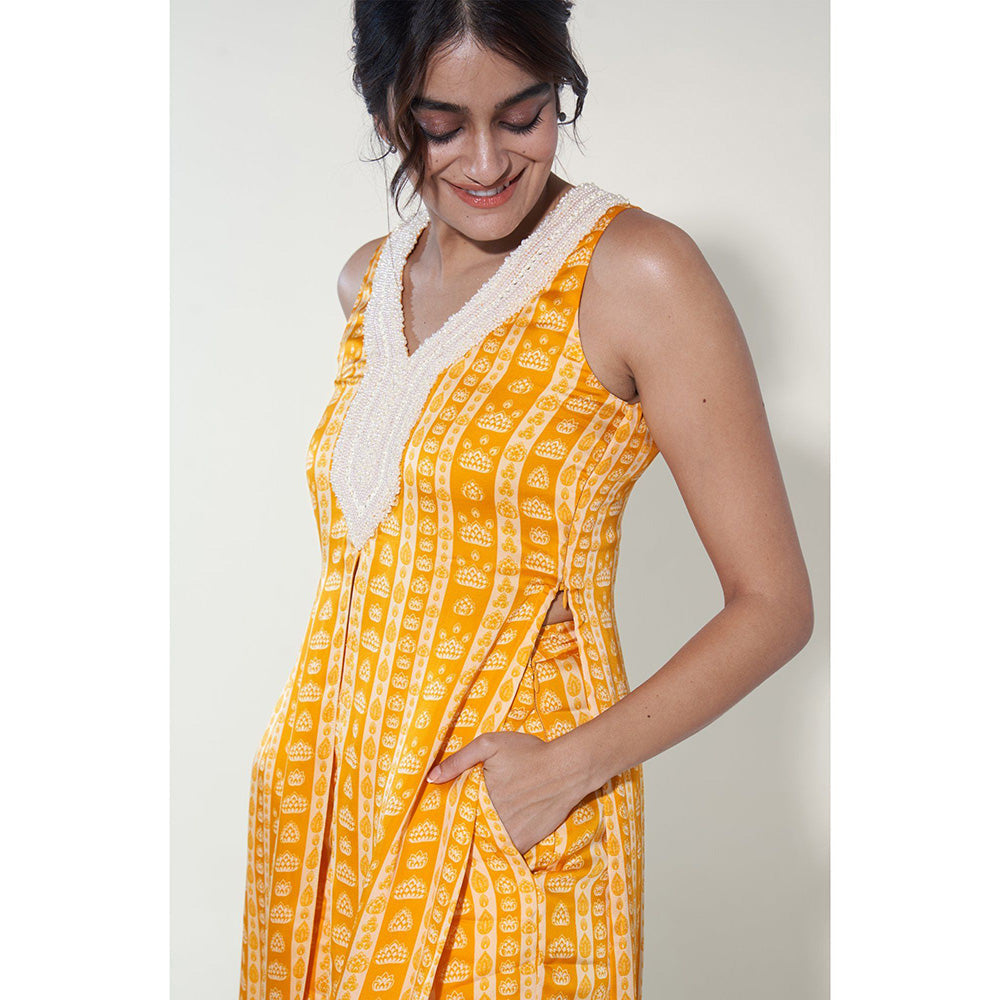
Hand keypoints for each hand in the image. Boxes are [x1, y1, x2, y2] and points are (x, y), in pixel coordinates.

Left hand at [427, 731, 585, 855]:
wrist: (567, 769)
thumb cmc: (528, 753)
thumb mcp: (490, 745)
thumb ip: (459, 760)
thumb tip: (432, 778)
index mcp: (478, 795)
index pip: (453, 812)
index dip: (447, 815)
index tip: (438, 820)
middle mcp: (490, 818)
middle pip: (467, 829)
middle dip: (460, 830)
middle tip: (451, 833)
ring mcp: (507, 833)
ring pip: (482, 844)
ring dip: (476, 843)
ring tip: (469, 843)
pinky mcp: (523, 842)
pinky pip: (502, 853)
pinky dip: (496, 852)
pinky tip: (489, 848)